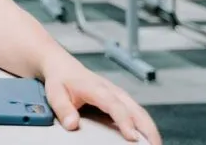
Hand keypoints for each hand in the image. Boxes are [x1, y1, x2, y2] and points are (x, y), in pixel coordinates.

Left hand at [43, 59, 160, 144]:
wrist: (62, 67)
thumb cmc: (60, 80)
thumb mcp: (55, 93)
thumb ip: (63, 109)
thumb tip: (72, 125)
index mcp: (96, 88)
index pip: (115, 105)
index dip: (124, 121)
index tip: (132, 137)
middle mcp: (111, 91)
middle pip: (136, 109)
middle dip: (148, 129)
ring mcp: (118, 95)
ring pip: (140, 112)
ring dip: (150, 129)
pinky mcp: (120, 100)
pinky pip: (137, 113)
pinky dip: (145, 126)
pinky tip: (147, 139)